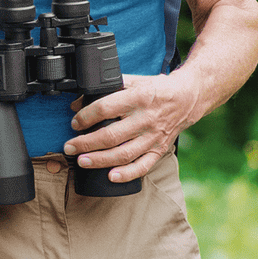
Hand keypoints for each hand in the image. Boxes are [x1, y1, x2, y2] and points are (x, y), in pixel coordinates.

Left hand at [64, 71, 202, 183]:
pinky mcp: (160, 149)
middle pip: (111, 135)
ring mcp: (153, 137)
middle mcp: (145, 119)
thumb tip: (76, 104)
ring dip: (100, 160)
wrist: (188, 98)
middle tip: (70, 147)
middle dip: (86, 143)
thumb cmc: (155, 89)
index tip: (75, 123)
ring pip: (124, 154)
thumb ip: (105, 90)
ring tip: (82, 162)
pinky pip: (143, 166)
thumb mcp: (132, 81)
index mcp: (137, 98)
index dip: (86, 117)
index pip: (106, 108)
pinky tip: (111, 177)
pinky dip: (127, 174)